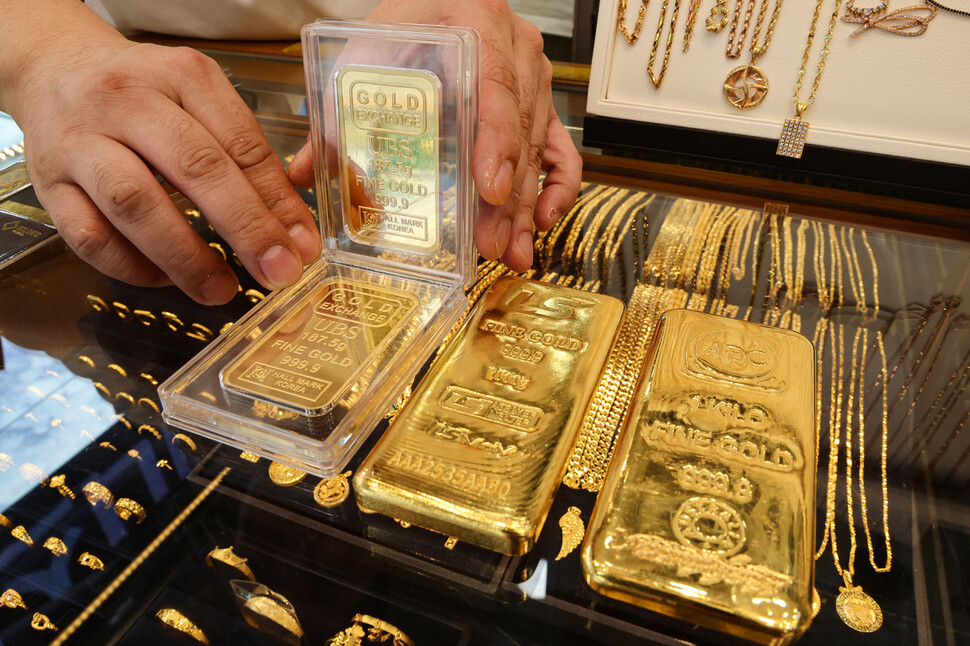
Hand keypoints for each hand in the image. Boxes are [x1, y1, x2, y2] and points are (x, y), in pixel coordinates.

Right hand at [1, 1, 319, 304]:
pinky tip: (167, 279)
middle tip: (277, 272)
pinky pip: (91, 238)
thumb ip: (249, 154)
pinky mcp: (49, 185)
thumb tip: (293, 227)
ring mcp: (81, 142)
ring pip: (135, 204)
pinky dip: (133, 268)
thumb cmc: (146, 95)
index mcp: (183, 76)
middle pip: (194, 168)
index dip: (277, 200)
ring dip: (186, 257)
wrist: (55, 72)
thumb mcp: (202, 98)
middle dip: (245, 228)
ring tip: (222, 289)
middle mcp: (128, 101)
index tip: (303, 245)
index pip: (241, 143)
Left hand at [288, 0, 581, 271]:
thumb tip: (306, 170)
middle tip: (492, 243)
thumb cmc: (407, 21)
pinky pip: (561, 148)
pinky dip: (558, 186)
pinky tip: (542, 221)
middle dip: (508, 197)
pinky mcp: (539, 104)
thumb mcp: (366, 51)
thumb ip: (336, 110)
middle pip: (520, 130)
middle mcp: (516, 50)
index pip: (497, 89)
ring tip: (511, 251)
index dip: (497, 143)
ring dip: (526, 206)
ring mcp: (533, 78)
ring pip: (540, 147)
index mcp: (476, 24)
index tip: (490, 188)